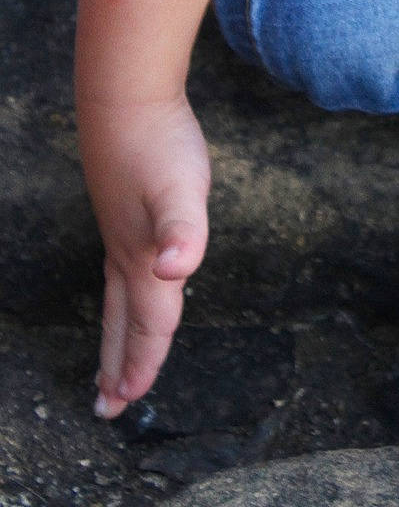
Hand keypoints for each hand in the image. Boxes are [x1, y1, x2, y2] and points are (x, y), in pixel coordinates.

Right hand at [77, 93, 210, 418]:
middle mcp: (128, 252)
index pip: (150, 323)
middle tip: (108, 407)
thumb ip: (183, 231)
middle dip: (120, 365)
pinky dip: (121, 294)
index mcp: (145, 259)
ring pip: (117, 298)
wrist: (126, 98)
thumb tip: (176, 270)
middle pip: (124, 322)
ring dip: (114, 335)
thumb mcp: (182, 189)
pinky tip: (132, 282)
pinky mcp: (122, 209)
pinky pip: (120, 268)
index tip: (130, 401)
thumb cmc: (157, 146)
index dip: (144, 362)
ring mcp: (121, 231)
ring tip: (109, 363)